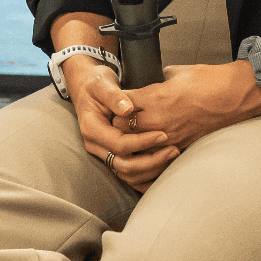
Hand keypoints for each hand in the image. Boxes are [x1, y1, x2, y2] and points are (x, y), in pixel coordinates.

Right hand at [63, 55, 178, 190]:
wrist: (87, 89)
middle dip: (151, 161)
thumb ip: (113, 96)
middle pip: (124, 165)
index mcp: (92, 129)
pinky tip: (164, 170)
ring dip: (151, 170)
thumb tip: (127, 109)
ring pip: (128, 174)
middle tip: (173, 150)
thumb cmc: (96, 84)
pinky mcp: (111, 156)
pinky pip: (130, 175)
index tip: (163, 134)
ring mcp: (102, 153)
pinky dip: (146, 176)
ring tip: (171, 156)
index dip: (142, 142)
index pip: (120, 144)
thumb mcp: (102, 84)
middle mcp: (95, 145)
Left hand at [111, 61, 260, 156]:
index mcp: (155, 98)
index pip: (119, 104)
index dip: (114, 101)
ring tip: (130, 131)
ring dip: (131, 138)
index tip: (114, 98)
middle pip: (122, 127)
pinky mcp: (182, 146)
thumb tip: (149, 81)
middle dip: (117, 122)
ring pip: (136, 145)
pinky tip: (149, 143)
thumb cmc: (210, 80)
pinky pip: (157, 154)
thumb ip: (158, 79)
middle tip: (117, 116)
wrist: (237, 97)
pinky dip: (150, 150)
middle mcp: (159, 120)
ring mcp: (170, 136)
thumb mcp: (177, 72)